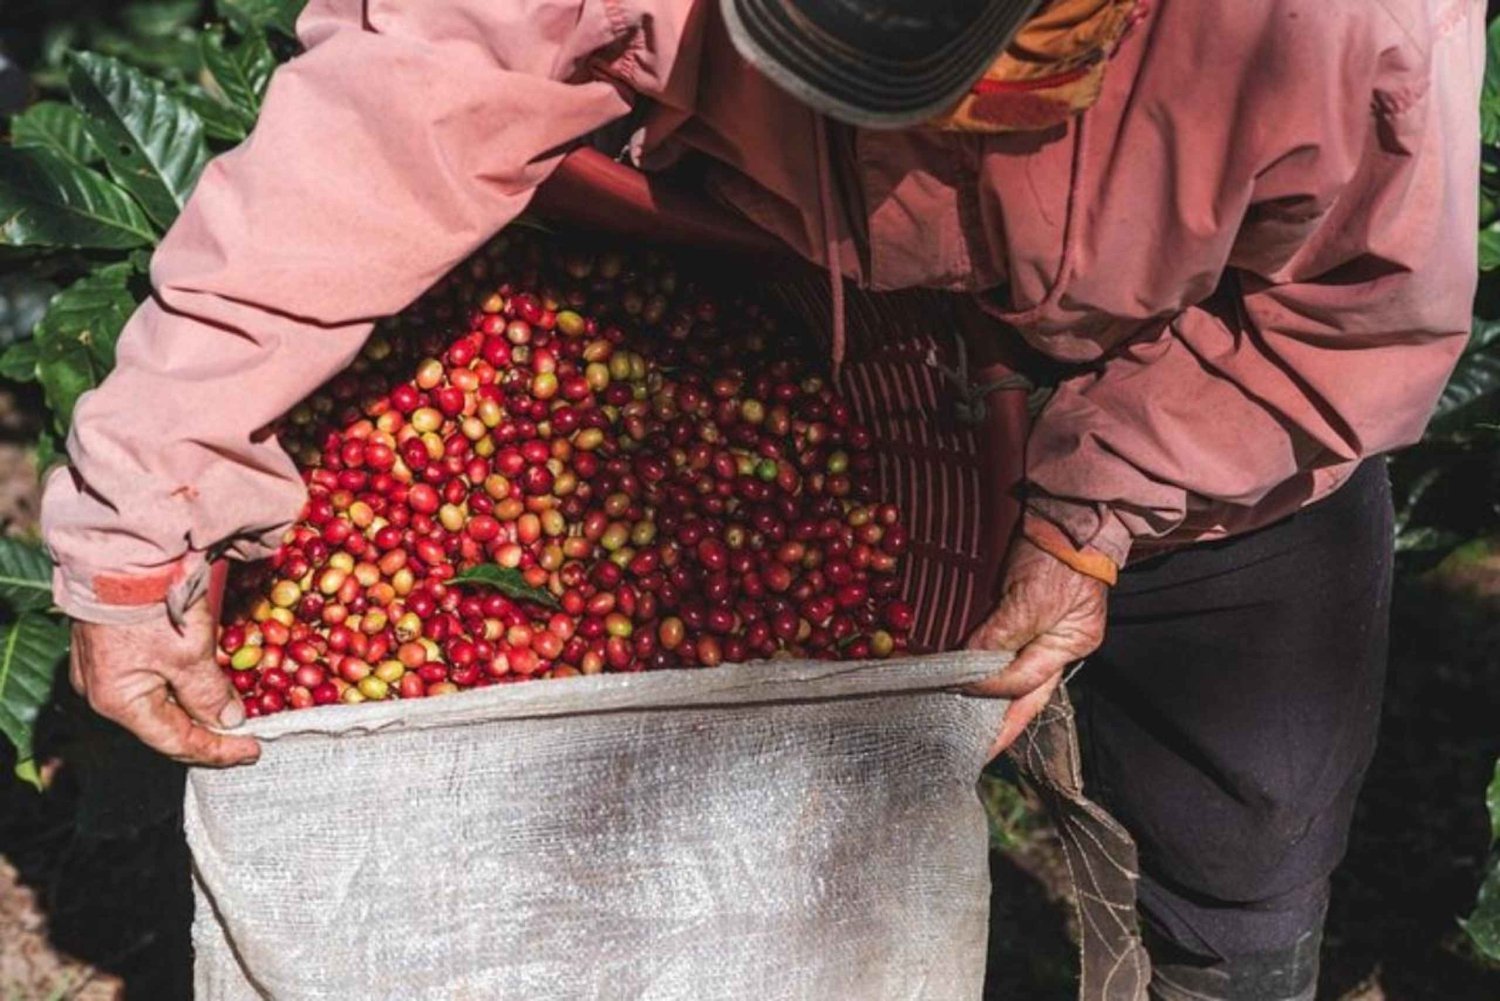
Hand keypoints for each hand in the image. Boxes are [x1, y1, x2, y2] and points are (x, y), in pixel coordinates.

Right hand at [69, 598, 259, 766]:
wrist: (118, 550)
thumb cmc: (152, 606)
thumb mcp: (188, 654)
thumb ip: (208, 693)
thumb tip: (228, 721)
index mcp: (119, 702)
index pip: (176, 742)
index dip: (219, 750)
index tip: (255, 750)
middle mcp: (105, 692)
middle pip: (165, 725)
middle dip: (206, 732)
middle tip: (246, 736)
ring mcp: (105, 668)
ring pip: (159, 700)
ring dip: (195, 707)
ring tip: (231, 713)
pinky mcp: (113, 646)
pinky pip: (152, 678)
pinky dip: (182, 684)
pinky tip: (205, 684)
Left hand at [965, 536, 1107, 757]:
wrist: (1069, 518)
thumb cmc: (1054, 556)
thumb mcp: (1027, 597)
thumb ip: (1000, 633)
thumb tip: (971, 666)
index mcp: (1068, 645)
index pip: (1021, 681)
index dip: (987, 689)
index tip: (955, 693)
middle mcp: (1062, 648)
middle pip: (1028, 696)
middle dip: (1003, 726)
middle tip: (976, 753)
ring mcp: (1052, 637)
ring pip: (1021, 681)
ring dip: (998, 704)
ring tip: (973, 730)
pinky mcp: (1037, 623)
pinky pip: (1015, 658)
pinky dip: (998, 675)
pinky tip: (980, 690)